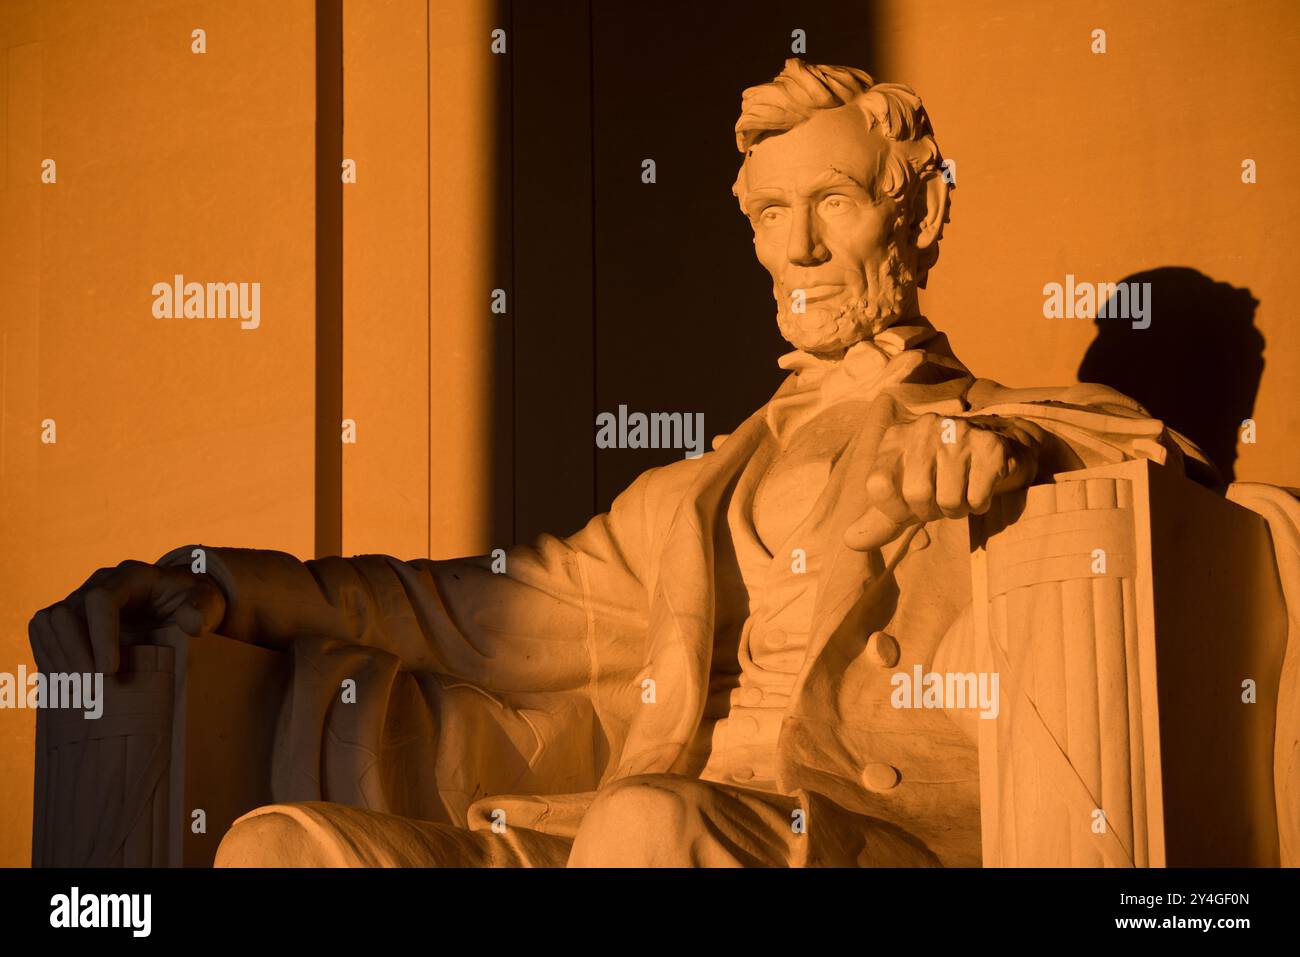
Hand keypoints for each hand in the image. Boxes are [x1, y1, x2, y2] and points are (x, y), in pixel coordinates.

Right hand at [28, 560, 225, 674]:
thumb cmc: (193, 601)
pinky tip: (65, 684)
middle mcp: (99, 582)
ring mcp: (80, 597)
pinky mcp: (69, 615)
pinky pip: (43, 633)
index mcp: (132, 576)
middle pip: (66, 612)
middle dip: (76, 653)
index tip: (110, 672)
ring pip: (47, 622)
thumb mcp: (208, 602)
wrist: (178, 598)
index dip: (101, 637)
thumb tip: (191, 624)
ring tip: (79, 691)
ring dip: (59, 659)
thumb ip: (203, 610)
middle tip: (93, 689)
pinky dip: (49, 657)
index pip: (101, 600)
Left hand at [844, 411, 1043, 551]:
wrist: (993, 453)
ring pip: (950, 499)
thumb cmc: (940, 478)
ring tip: (961, 492)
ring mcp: (959, 433)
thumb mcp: (905, 498)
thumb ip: (878, 521)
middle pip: (917, 494)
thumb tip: (849, 541)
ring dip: (957, 509)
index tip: (908, 507)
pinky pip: (977, 497)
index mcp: (894, 438)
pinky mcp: (990, 447)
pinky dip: (979, 504)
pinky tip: (980, 487)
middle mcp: (923, 428)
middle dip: (930, 511)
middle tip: (940, 501)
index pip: (878, 485)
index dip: (894, 508)